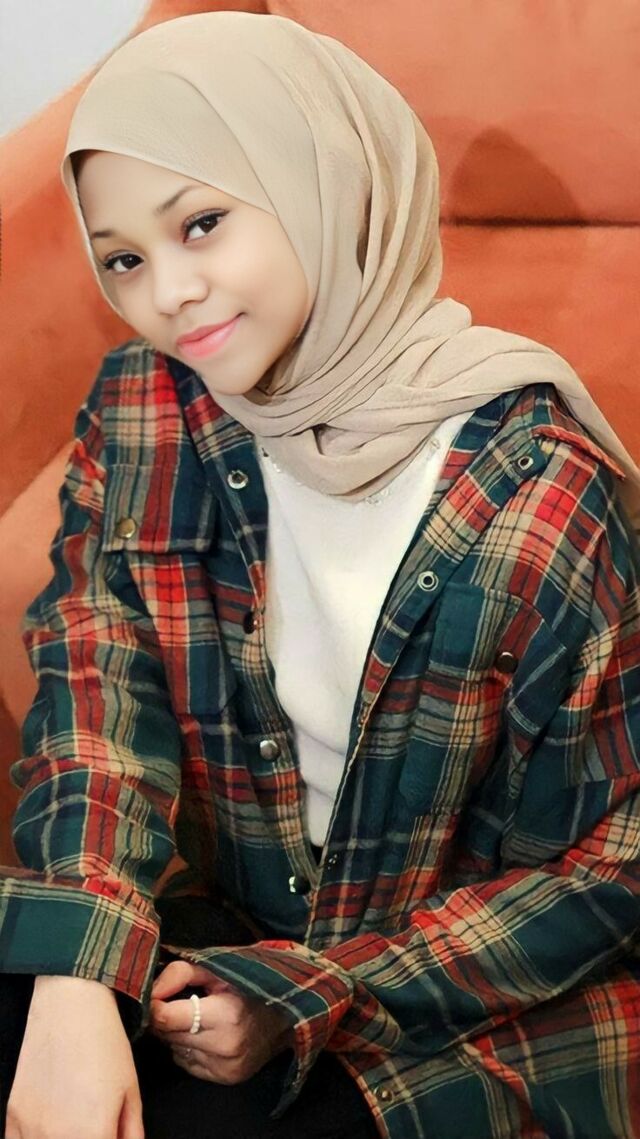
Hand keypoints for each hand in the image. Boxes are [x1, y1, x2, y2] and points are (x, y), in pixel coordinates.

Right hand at [5, 975, 143, 1138]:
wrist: (69, 1003)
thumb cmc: (103, 1042)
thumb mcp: (131, 1092)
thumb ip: (131, 1133)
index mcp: (92, 1136)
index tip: (111, 1136)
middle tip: (96, 1128)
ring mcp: (28, 1130)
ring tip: (76, 1121)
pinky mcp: (12, 1116)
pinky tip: (52, 1125)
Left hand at [149, 960, 292, 1083]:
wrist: (287, 1016)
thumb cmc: (249, 986)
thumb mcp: (217, 970)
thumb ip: (180, 974)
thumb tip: (150, 990)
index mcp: (225, 1014)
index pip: (165, 1018)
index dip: (153, 1004)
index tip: (153, 995)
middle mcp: (225, 1046)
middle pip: (167, 1034)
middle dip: (165, 1017)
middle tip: (177, 1001)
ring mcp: (226, 1067)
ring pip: (174, 1049)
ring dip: (176, 1033)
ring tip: (196, 1017)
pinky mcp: (226, 1078)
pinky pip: (186, 1063)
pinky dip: (187, 1048)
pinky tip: (205, 1034)